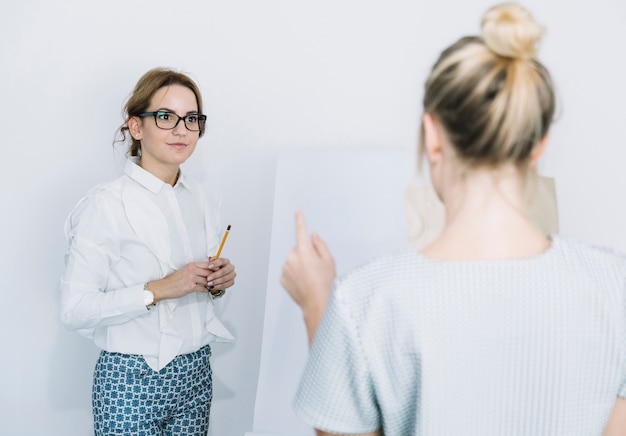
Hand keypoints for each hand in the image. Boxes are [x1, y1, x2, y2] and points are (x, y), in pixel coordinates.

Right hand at [149, 261, 212, 301]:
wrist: (165, 287)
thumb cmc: (175, 279)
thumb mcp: (186, 270)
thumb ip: (196, 269)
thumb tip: (207, 269)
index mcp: (192, 265)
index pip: (208, 264)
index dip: (215, 268)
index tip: (218, 272)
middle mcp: (192, 270)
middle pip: (209, 272)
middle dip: (215, 277)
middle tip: (218, 280)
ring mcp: (191, 278)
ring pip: (207, 280)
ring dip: (211, 284)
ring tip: (212, 286)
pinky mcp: (190, 287)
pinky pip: (203, 288)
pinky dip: (206, 290)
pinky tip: (206, 291)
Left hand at [206, 257, 236, 295]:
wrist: (218, 276)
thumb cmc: (214, 269)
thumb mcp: (211, 264)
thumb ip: (211, 262)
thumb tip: (210, 260)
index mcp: (226, 261)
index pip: (222, 261)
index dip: (215, 263)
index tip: (209, 266)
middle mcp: (230, 267)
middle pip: (224, 271)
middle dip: (215, 275)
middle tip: (208, 278)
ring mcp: (232, 274)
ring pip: (224, 279)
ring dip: (216, 282)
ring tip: (209, 284)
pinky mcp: (232, 281)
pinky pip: (225, 285)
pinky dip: (218, 286)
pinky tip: (213, 287)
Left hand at [281, 211, 335, 343]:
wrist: (317, 303)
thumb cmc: (325, 283)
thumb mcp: (329, 261)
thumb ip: (320, 245)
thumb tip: (313, 237)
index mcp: (304, 251)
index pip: (301, 231)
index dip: (300, 220)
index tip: (298, 212)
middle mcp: (291, 257)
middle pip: (299, 250)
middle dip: (306, 255)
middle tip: (316, 268)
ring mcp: (285, 269)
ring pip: (293, 261)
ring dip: (300, 266)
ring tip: (310, 278)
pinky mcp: (282, 279)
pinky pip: (289, 272)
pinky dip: (295, 275)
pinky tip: (304, 283)